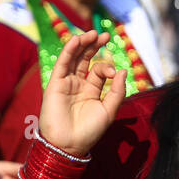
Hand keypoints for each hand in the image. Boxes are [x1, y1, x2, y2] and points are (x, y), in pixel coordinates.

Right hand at [39, 29, 125, 156]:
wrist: (68, 144)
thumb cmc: (89, 131)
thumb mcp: (109, 110)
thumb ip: (117, 91)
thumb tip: (123, 70)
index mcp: (92, 91)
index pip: (99, 70)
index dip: (107, 67)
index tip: (113, 73)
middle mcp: (78, 85)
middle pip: (86, 59)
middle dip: (95, 46)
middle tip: (104, 35)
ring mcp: (66, 83)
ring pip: (74, 58)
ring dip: (82, 44)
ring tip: (93, 34)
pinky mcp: (55, 84)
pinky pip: (62, 64)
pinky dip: (69, 51)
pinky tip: (77, 40)